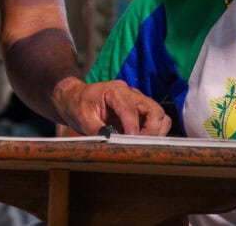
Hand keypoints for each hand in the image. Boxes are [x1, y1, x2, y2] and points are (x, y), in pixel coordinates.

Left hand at [54, 77, 170, 135]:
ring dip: (155, 133)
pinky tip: (138, 142)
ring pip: (160, 116)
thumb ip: (96, 129)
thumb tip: (111, 141)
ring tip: (139, 145)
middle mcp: (131, 93)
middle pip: (155, 111)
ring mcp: (138, 101)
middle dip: (152, 131)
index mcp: (116, 91)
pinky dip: (152, 133)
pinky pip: (155, 122)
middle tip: (138, 146)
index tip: (130, 143)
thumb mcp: (82, 117)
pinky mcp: (140, 111)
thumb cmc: (78, 104)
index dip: (133, 128)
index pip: (131, 110)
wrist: (75, 98)